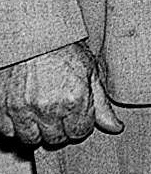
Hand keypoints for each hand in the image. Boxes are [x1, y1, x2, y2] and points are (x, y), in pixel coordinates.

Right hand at [0, 41, 119, 148]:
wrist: (33, 34)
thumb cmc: (63, 50)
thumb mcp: (90, 73)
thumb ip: (101, 104)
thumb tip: (115, 127)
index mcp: (74, 99)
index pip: (79, 132)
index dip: (79, 124)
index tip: (76, 113)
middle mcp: (48, 107)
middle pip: (56, 139)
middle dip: (60, 128)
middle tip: (58, 112)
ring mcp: (22, 108)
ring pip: (31, 139)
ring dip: (37, 131)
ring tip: (41, 114)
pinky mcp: (2, 106)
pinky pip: (8, 132)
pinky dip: (14, 126)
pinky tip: (24, 114)